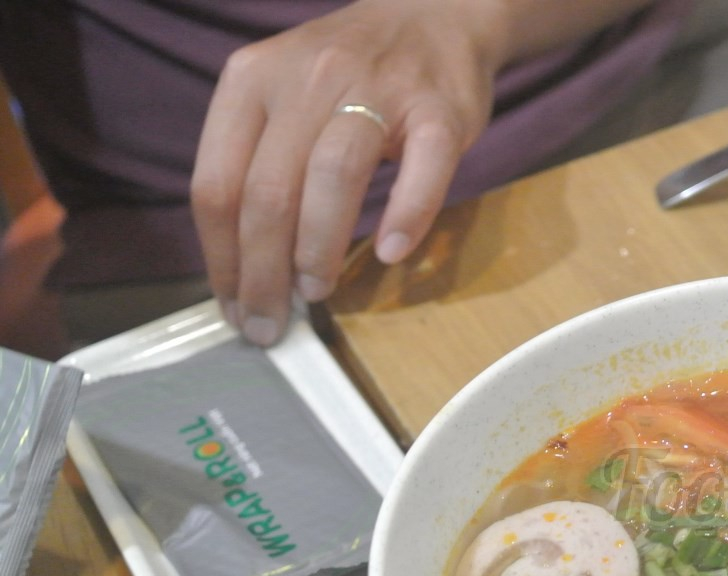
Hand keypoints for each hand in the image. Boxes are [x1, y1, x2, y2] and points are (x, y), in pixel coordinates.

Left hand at [190, 0, 506, 344]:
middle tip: (271, 322)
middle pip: (268, 191)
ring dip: (318, 249)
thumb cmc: (352, 74)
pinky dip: (405, 217)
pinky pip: (422, 171)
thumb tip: (246, 267)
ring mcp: (376, 90)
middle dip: (263, 272)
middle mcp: (306, 79)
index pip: (217, 182)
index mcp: (252, 80)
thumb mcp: (283, 96)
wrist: (435, 13)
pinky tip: (391, 253)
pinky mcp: (439, 110)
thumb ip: (261, 164)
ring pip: (332, 179)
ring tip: (317, 292)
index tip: (234, 307)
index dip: (221, 258)